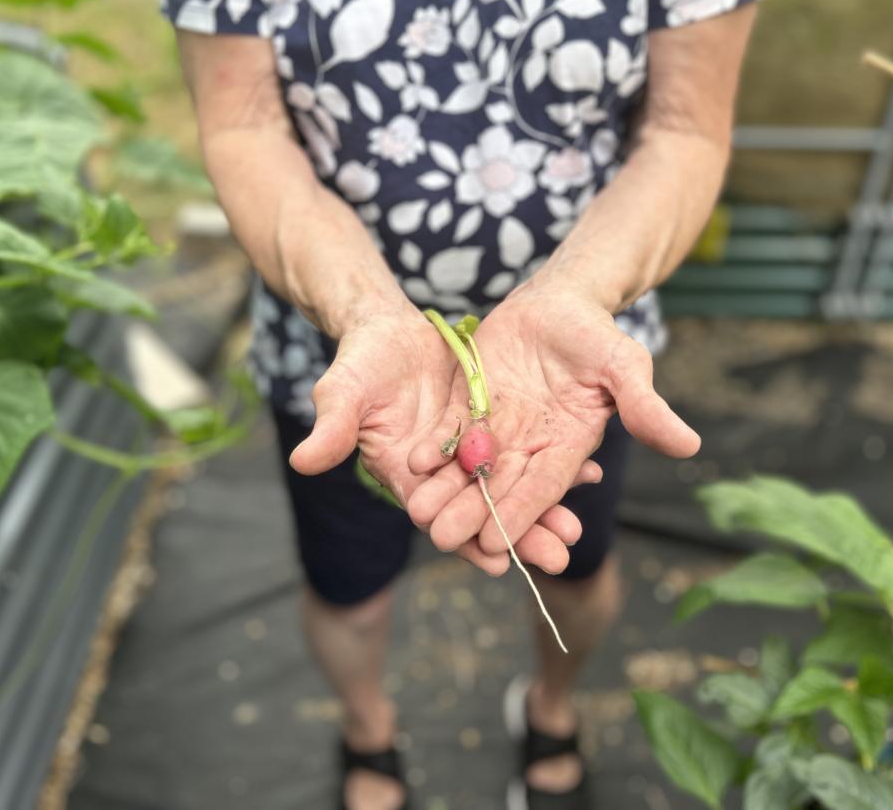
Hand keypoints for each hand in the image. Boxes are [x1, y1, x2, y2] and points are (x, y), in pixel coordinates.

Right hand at [288, 309, 590, 575]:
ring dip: (542, 507)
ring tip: (576, 528)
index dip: (464, 539)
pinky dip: (553, 463)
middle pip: (482, 509)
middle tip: (558, 556)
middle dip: (518, 534)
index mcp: (406, 474)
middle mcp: (441, 472)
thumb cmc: (359, 362)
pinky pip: (524, 450)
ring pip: (509, 486)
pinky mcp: (492, 426)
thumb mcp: (343, 391)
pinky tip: (588, 473)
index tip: (495, 563)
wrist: (388, 329)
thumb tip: (304, 460)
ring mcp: (469, 451)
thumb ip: (332, 427)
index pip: (437, 516)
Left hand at [404, 282, 700, 572]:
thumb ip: (645, 407)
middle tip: (441, 538)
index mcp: (568, 445)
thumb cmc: (598, 335)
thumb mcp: (625, 366)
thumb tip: (690, 445)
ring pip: (470, 467)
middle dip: (471, 513)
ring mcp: (500, 427)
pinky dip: (436, 450)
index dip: (520, 514)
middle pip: (499, 486)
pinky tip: (413, 464)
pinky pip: (453, 433)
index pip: (543, 487)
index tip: (495, 543)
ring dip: (446, 490)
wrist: (559, 301)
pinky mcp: (474, 406)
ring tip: (418, 512)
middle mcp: (531, 444)